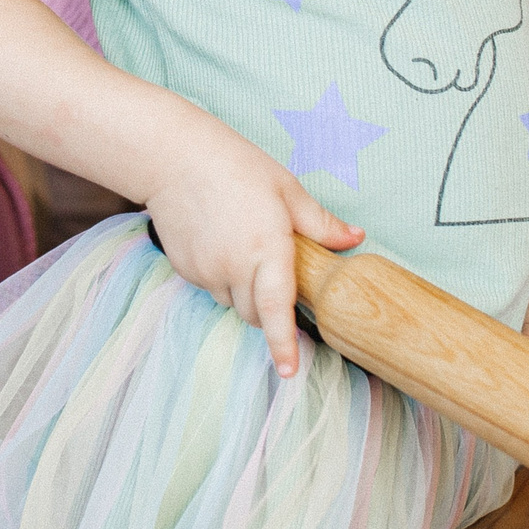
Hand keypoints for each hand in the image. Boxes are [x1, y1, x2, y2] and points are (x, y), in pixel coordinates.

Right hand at [143, 129, 362, 379]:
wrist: (174, 158)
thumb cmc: (235, 166)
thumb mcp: (286, 189)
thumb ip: (320, 223)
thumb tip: (355, 239)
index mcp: (266, 249)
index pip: (277, 309)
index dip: (284, 345)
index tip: (290, 371)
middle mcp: (234, 267)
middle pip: (257, 314)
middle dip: (270, 306)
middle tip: (276, 271)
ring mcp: (206, 271)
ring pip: (233, 303)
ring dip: (245, 291)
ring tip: (243, 246)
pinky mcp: (185, 270)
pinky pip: (211, 288)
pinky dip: (221, 277)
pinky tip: (220, 242)